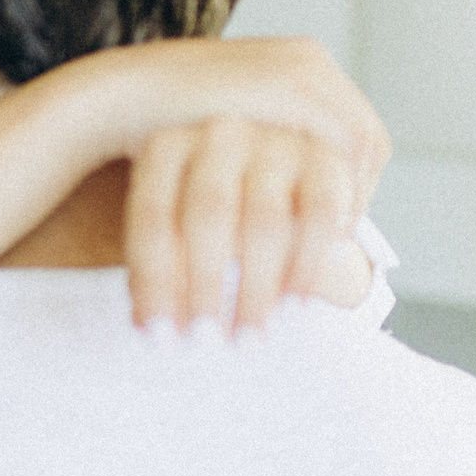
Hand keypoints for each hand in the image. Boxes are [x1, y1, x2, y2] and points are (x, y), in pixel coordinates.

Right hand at [76, 36, 389, 205]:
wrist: (121, 98)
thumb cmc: (161, 128)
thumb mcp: (228, 137)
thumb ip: (261, 154)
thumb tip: (287, 199)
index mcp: (298, 64)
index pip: (354, 130)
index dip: (352, 183)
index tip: (330, 224)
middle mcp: (308, 58)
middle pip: (366, 137)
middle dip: (357, 192)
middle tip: (336, 237)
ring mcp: (301, 67)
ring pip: (361, 142)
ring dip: (350, 194)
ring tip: (327, 236)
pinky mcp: (286, 83)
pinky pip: (339, 142)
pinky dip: (335, 184)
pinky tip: (312, 219)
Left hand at [124, 117, 364, 331]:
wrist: (272, 155)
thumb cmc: (206, 205)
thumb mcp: (171, 218)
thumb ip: (158, 262)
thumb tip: (147, 326)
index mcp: (167, 145)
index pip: (152, 216)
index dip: (153, 281)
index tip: (159, 336)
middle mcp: (220, 132)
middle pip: (208, 215)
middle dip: (204, 287)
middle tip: (205, 343)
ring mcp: (277, 140)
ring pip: (265, 221)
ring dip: (255, 289)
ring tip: (248, 339)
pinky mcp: (327, 156)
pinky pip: (320, 217)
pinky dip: (306, 268)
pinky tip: (293, 307)